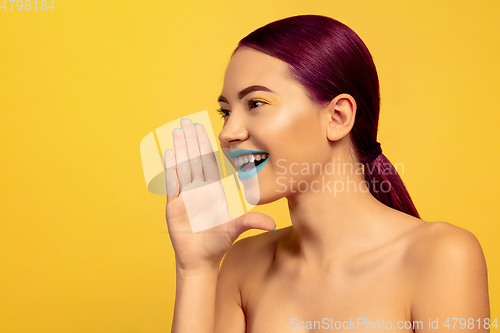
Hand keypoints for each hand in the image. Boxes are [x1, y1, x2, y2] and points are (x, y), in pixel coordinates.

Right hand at [164, 118, 274, 271]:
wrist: (200, 259)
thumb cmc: (219, 242)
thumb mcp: (235, 229)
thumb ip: (251, 221)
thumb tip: (272, 223)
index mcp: (214, 190)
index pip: (210, 163)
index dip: (207, 145)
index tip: (205, 128)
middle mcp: (199, 189)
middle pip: (194, 159)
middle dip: (192, 140)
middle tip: (188, 120)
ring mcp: (185, 195)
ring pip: (183, 167)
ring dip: (180, 149)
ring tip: (177, 130)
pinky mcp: (174, 205)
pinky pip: (172, 183)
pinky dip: (171, 169)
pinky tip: (169, 153)